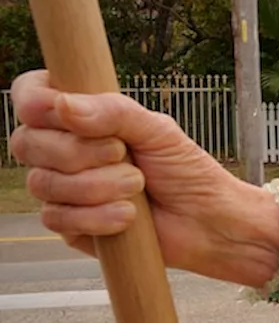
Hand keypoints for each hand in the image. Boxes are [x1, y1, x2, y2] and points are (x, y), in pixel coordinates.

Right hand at [8, 69, 271, 276]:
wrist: (207, 221)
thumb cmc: (185, 171)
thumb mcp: (158, 130)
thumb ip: (114, 112)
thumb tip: (63, 104)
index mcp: (82, 118)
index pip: (31, 97)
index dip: (34, 101)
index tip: (59, 110)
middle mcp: (64, 150)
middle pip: (27, 143)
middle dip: (77, 151)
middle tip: (122, 154)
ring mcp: (64, 189)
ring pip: (42, 183)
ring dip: (96, 186)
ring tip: (137, 186)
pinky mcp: (70, 225)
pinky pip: (56, 218)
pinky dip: (95, 217)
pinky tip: (127, 217)